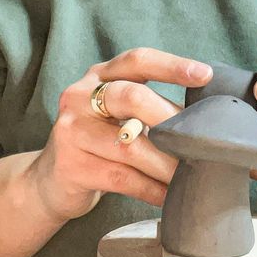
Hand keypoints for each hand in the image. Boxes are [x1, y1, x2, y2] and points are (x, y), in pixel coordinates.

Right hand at [26, 48, 211, 220]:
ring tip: (193, 176)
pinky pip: (121, 178)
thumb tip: (206, 118)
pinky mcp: (70, 165)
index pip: (138, 60)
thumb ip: (150, 106)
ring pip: (129, 145)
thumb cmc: (100, 143)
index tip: (206, 75)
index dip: (172, 65)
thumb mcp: (118, 114)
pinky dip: (151, 188)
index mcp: (100, 75)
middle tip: (202, 139)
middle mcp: (80, 95)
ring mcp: (72, 130)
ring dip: (166, 163)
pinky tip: (168, 197)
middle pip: (131, 97)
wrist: (50, 182)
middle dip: (170, 118)